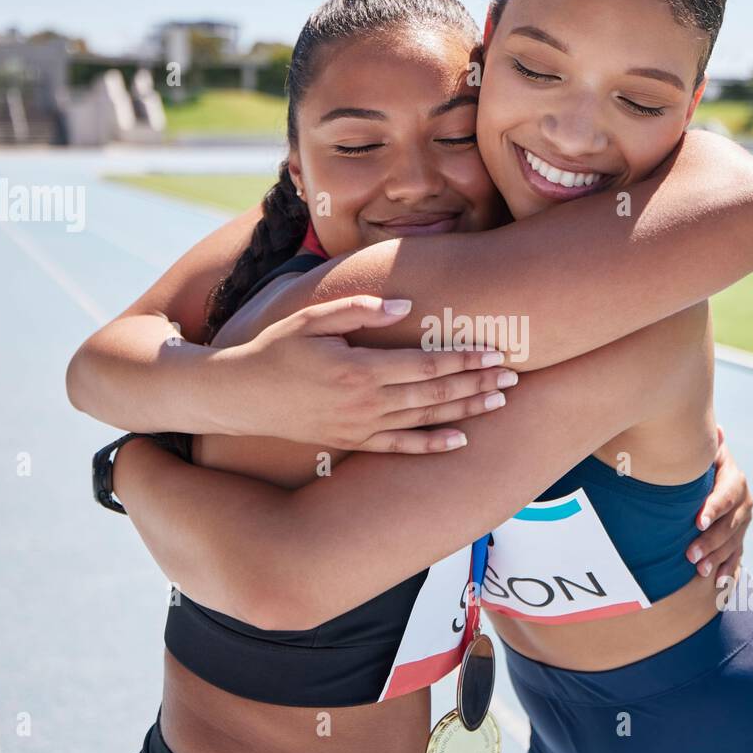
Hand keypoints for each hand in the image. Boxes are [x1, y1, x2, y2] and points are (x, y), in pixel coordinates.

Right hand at [223, 295, 518, 451]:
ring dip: (465, 410)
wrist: (238, 397)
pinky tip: (461, 440)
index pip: (424, 364)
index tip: (495, 352)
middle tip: (514, 375)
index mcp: (358, 368)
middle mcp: (364, 402)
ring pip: (425, 419)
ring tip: (501, 401)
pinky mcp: (351, 442)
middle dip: (477, 384)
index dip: (463, 359)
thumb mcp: (310, 319)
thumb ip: (359, 310)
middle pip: (434, 392)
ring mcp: (359, 426)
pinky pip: (400, 446)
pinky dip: (432, 444)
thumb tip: (404, 306)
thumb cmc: (274, 349)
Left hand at [686, 425, 751, 583]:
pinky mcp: (738, 537)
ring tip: (699, 570)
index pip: (727, 493)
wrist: (705, 472)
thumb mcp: (701, 452)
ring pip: (733, 542)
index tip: (697, 521)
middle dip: (711, 540)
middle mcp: (743, 500)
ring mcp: (743, 520)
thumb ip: (705, 447)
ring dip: (717, 558)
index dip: (714, 508)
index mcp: (733, 477)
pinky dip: (727, 569)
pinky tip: (717, 581)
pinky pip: (736, 555)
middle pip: (730, 523)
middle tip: (690, 554)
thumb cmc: (695, 461)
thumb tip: (717, 431)